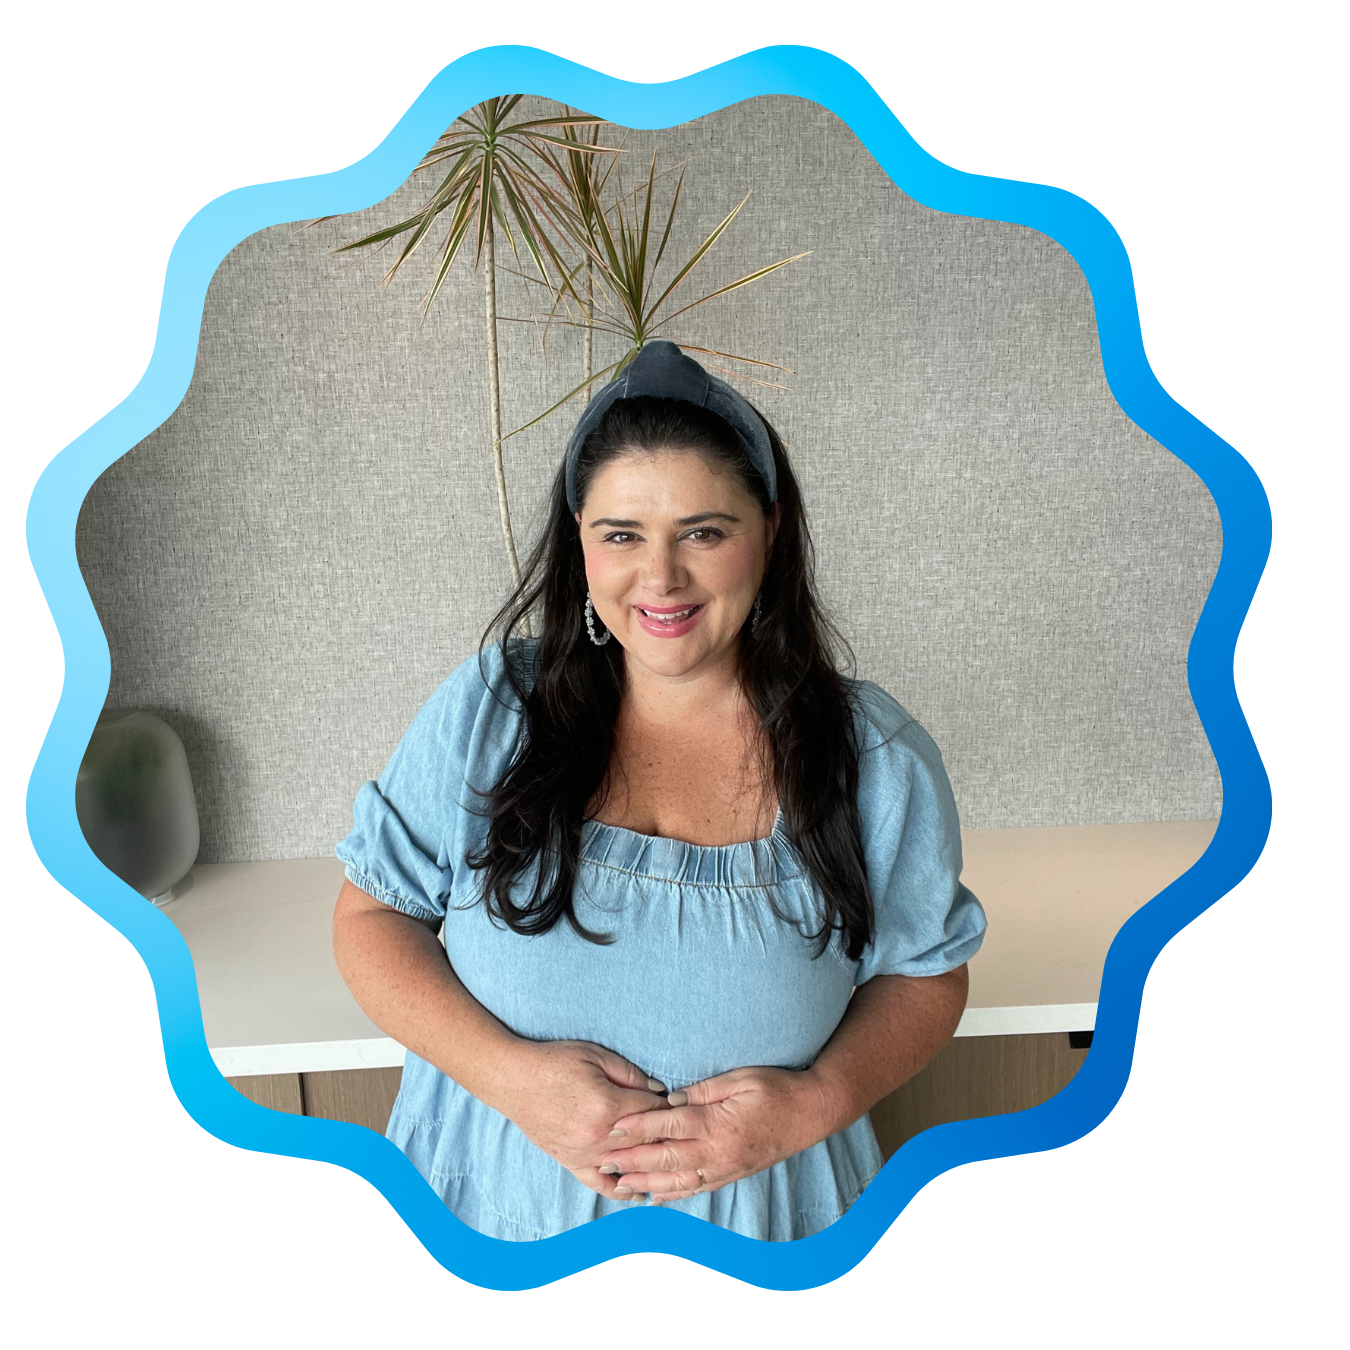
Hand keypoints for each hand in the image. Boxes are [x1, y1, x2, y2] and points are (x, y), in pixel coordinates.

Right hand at [497, 1040, 672, 1197]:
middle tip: (683, 1133)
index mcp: (608, 1105)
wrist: (513, 1079)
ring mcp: (584, 1153)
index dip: (670, 1105)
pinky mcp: (571, 1162)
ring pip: (628, 1165)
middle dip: (666, 1135)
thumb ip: (630, 1074)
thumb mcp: (596, 1056)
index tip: (681, 1104)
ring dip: (649, 1162)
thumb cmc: (554, 1062)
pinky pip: (600, 1184)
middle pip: (645, 1141)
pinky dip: (621, 1189)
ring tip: (669, 1160)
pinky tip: (639, 1191)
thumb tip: (658, 1090)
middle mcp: (599, 1136)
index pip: (653, 1110)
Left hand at [598, 1066, 834, 1201]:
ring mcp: (725, 1167)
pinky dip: (673, 1193)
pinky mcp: (731, 1174)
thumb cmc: (776, 1088)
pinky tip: (654, 1195)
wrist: (810, 1113)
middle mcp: (718, 1151)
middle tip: (604, 1161)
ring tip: (619, 1183)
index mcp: (718, 1124)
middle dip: (633, 1159)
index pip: (669, 1126)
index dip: (639, 1126)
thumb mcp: (739, 1078)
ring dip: (646, 1181)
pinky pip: (696, 1188)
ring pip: (678, 1179)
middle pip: (666, 1157)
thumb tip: (670, 1100)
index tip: (614, 1127)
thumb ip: (703, 1090)